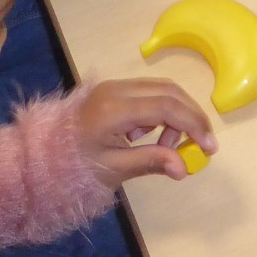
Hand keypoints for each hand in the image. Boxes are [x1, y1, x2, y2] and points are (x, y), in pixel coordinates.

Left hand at [74, 78, 214, 185]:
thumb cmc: (78, 166)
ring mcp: (115, 86)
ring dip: (177, 113)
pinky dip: (162, 111)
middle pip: (169, 92)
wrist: (46, 156)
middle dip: (191, 116)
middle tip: (203, 144)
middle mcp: (116, 89)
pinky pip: (150, 92)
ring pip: (162, 89)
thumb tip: (184, 168)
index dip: (193, 124)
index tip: (210, 147)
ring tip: (169, 145)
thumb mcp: (114, 170)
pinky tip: (152, 135)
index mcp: (114, 109)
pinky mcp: (115, 89)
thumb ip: (151, 162)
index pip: (166, 107)